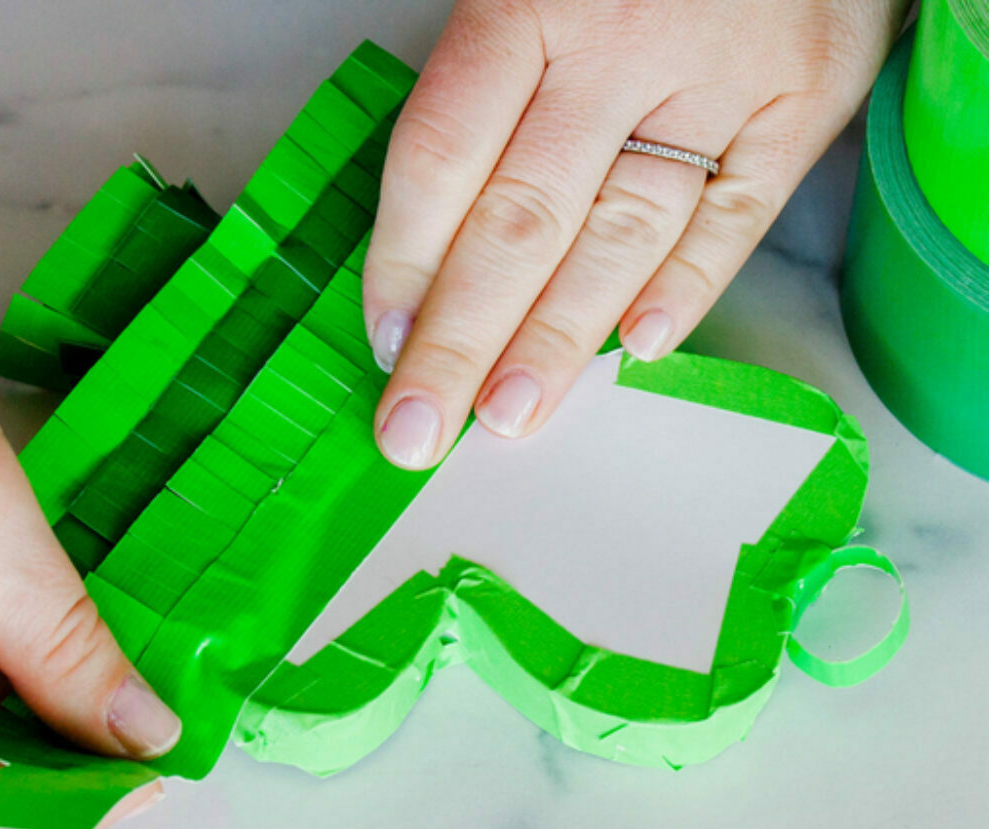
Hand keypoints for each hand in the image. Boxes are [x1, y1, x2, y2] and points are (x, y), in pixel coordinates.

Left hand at [364, 0, 905, 467]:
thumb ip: (486, 87)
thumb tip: (427, 244)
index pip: (443, 155)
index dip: (404, 262)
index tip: (385, 345)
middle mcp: (622, 41)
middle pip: (521, 220)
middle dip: (461, 341)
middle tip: (420, 430)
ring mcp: (719, 75)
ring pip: (621, 234)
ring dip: (558, 339)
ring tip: (508, 417)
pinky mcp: (800, 100)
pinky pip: (736, 216)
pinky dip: (687, 288)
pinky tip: (636, 352)